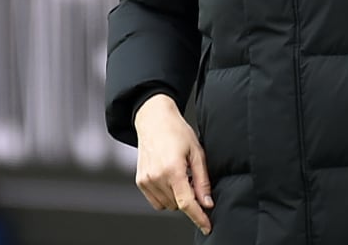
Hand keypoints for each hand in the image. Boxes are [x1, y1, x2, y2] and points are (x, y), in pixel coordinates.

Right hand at [134, 94, 213, 235]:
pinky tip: (170, 179)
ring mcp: (146, 180)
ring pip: (167, 205)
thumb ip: (202, 181)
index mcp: (172, 170)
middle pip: (178, 205)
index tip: (207, 226)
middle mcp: (156, 177)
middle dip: (189, 198)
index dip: (198, 217)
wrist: (154, 121)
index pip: (186, 203)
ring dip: (177, 197)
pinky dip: (166, 196)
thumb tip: (207, 202)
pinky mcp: (140, 181)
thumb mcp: (197, 153)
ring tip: (180, 175)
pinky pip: (156, 201)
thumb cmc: (177, 132)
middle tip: (192, 179)